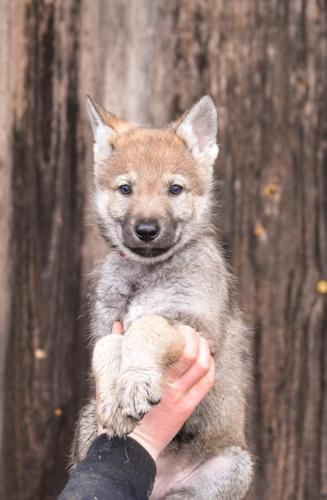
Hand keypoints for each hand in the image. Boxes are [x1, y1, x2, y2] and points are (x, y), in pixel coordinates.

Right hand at [97, 321, 214, 460]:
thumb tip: (117, 324)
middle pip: (190, 353)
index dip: (179, 333)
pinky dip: (210, 368)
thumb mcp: (113, 375)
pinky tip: (208, 360)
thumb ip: (117, 347)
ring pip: (202, 366)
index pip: (172, 347)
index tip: (174, 326)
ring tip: (201, 341)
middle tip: (188, 330)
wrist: (130, 444)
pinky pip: (206, 384)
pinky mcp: (186, 408)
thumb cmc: (119, 406)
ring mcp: (179, 397)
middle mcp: (167, 384)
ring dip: (205, 349)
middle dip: (193, 336)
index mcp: (150, 375)